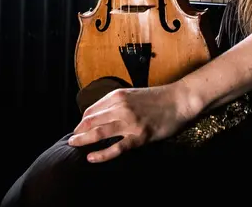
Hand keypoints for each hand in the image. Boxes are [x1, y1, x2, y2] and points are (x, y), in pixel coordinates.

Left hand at [68, 83, 198, 162]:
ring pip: (99, 133)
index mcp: (118, 95)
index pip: (91, 110)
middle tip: (71, 140)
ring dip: (83, 140)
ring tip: (74, 145)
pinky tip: (91, 157)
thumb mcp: (133, 94)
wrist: (180, 100)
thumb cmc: (158, 98)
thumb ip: (117, 103)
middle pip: (90, 121)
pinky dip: (101, 154)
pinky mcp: (139, 136)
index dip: (82, 121)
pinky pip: (116, 148)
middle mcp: (121, 107)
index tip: (79, 129)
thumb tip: (101, 116)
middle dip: (78, 131)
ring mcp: (130, 122)